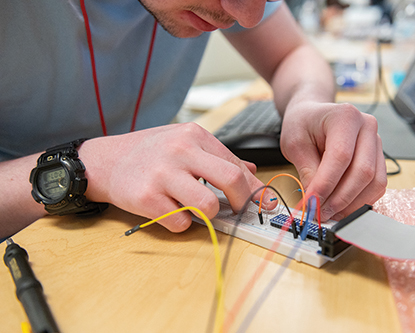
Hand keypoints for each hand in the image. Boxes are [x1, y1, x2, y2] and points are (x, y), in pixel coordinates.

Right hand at [79, 123, 274, 231]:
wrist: (104, 160)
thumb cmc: (148, 151)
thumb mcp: (182, 141)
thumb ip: (217, 156)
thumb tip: (250, 171)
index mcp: (194, 135)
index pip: (236, 164)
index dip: (254, 188)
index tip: (262, 201)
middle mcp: (180, 151)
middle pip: (231, 180)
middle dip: (243, 202)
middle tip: (240, 211)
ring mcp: (163, 175)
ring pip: (208, 206)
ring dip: (210, 216)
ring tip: (199, 210)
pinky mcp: (147, 199)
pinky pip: (181, 222)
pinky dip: (182, 223)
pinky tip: (172, 211)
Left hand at [280, 101, 386, 220]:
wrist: (312, 116)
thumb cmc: (303, 124)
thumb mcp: (294, 143)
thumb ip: (307, 171)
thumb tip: (315, 200)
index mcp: (345, 116)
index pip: (341, 156)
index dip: (326, 184)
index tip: (312, 201)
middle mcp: (366, 126)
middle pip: (363, 171)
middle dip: (340, 198)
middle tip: (320, 212)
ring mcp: (376, 142)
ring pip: (374, 182)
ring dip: (352, 203)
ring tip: (329, 212)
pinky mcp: (378, 157)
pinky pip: (377, 185)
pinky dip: (360, 200)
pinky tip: (341, 206)